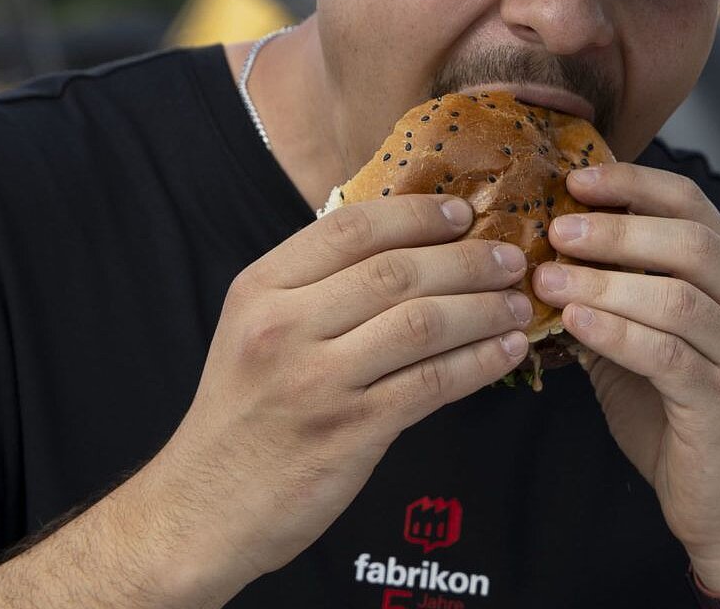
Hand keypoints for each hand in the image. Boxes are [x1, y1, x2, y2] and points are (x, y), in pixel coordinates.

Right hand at [150, 194, 530, 589]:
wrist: (201, 509)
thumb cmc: (241, 417)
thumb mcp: (253, 331)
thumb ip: (314, 289)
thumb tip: (404, 248)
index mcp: (260, 289)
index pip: (351, 227)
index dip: (417, 214)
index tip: (463, 212)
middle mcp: (285, 326)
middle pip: (397, 270)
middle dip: (467, 259)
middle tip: (510, 258)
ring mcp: (317, 380)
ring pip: (423, 323)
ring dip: (484, 309)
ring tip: (517, 304)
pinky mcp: (349, 431)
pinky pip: (432, 382)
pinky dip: (479, 362)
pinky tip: (506, 352)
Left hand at [534, 164, 719, 590]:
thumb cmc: (674, 414)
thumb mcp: (641, 339)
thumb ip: (613, 294)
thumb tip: (545, 249)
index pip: (693, 206)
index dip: (633, 184)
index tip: (575, 180)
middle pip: (690, 243)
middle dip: (616, 229)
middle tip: (555, 231)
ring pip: (676, 297)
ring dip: (604, 282)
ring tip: (547, 279)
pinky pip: (668, 354)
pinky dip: (615, 332)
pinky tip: (573, 323)